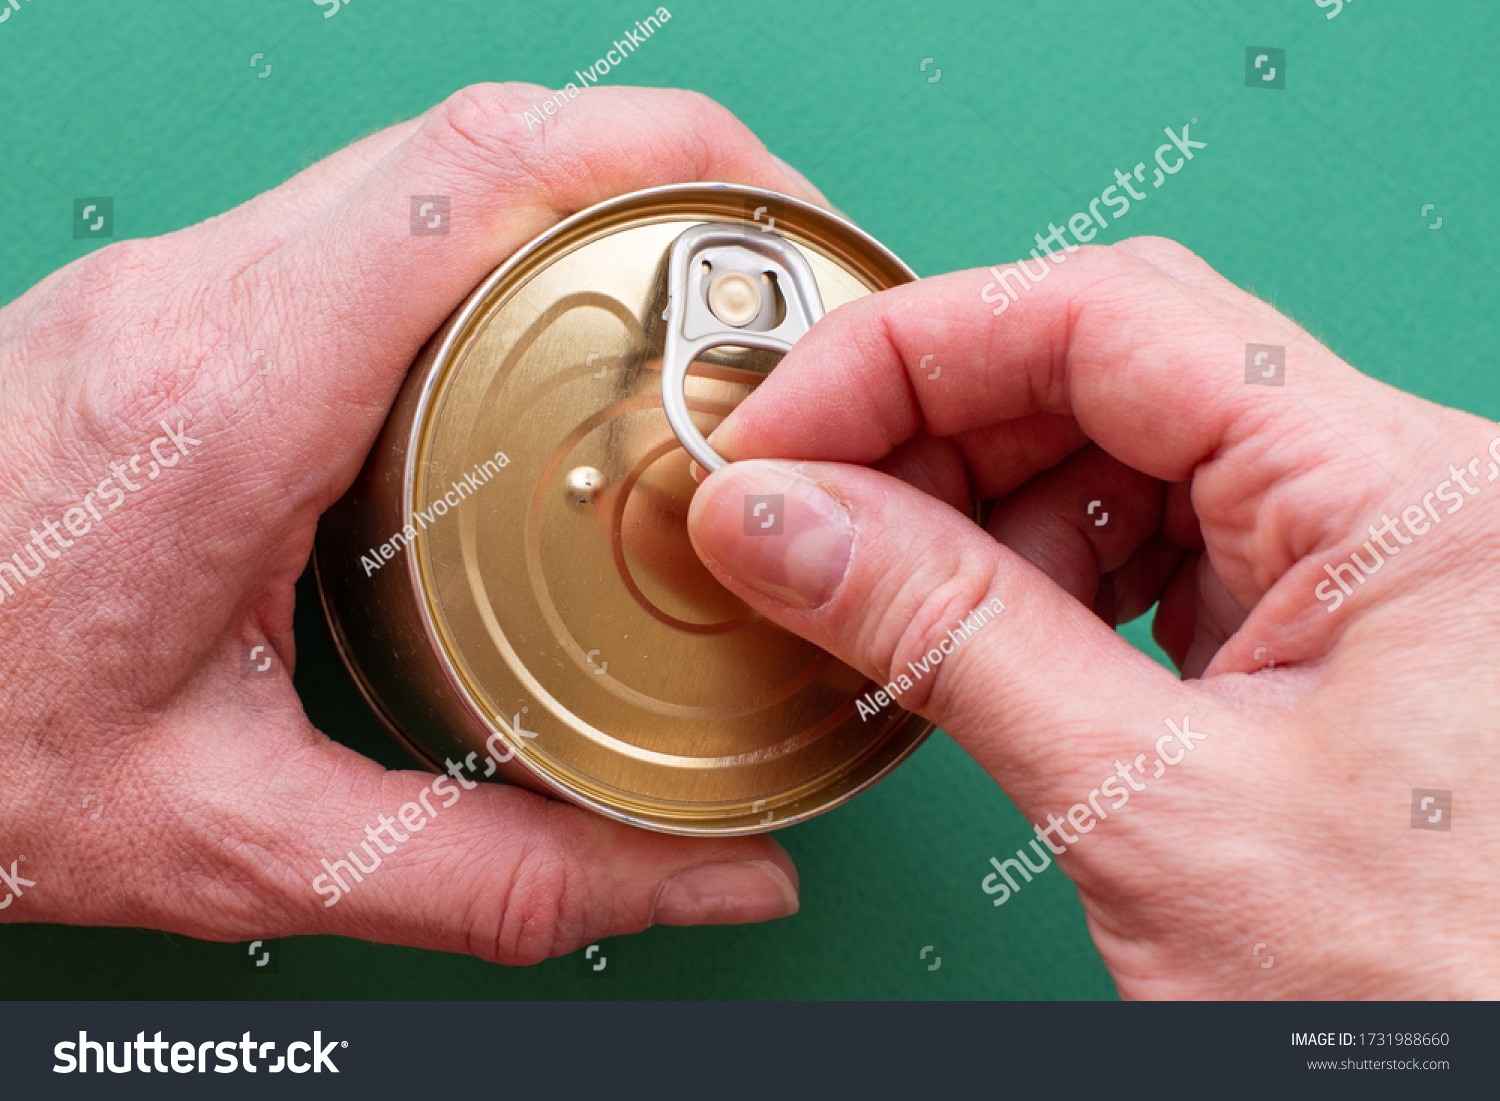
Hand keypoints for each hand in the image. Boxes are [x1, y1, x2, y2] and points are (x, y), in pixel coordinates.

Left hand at [0, 85, 817, 960]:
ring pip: (424, 164)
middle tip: (768, 282)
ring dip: (575, 207)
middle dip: (657, 175)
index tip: (778, 219)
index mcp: (219, 398)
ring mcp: (168, 281)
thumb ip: (508, 875)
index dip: (660, 160)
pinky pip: (366, 222)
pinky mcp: (166, 304)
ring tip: (687, 313)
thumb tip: (713, 879)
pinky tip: (543, 351)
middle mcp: (189, 296)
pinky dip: (493, 250)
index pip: (475, 175)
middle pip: (475, 138)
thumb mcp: (247, 842)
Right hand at [687, 237, 1499, 997]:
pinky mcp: (1315, 623)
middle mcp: (1392, 495)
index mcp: (1401, 495)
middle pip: (1107, 370)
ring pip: (1116, 452)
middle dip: (928, 434)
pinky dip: (1034, 578)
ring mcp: (1355, 557)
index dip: (909, 353)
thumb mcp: (1143, 806)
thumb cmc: (1412, 1002)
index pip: (1109, 319)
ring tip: (876, 597)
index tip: (780, 427)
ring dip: (973, 514)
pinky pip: (1146, 541)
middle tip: (796, 512)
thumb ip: (946, 634)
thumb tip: (780, 520)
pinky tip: (973, 636)